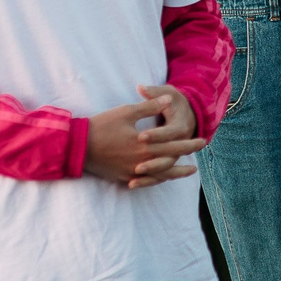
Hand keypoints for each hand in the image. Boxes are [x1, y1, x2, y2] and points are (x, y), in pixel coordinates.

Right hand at [83, 84, 203, 187]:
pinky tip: (164, 176)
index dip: (190, 143)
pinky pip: (147, 181)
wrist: (77, 146)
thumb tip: (169, 99)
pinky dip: (158, 179)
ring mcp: (133, 172)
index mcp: (144, 145)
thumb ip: (149, 107)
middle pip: (171, 159)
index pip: (173, 145)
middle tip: (201, 151)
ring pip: (161, 175)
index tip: (203, 140)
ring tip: (189, 171)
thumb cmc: (101, 126)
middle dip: (187, 154)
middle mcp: (142, 161)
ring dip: (176, 172)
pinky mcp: (124, 178)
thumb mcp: (126, 112)